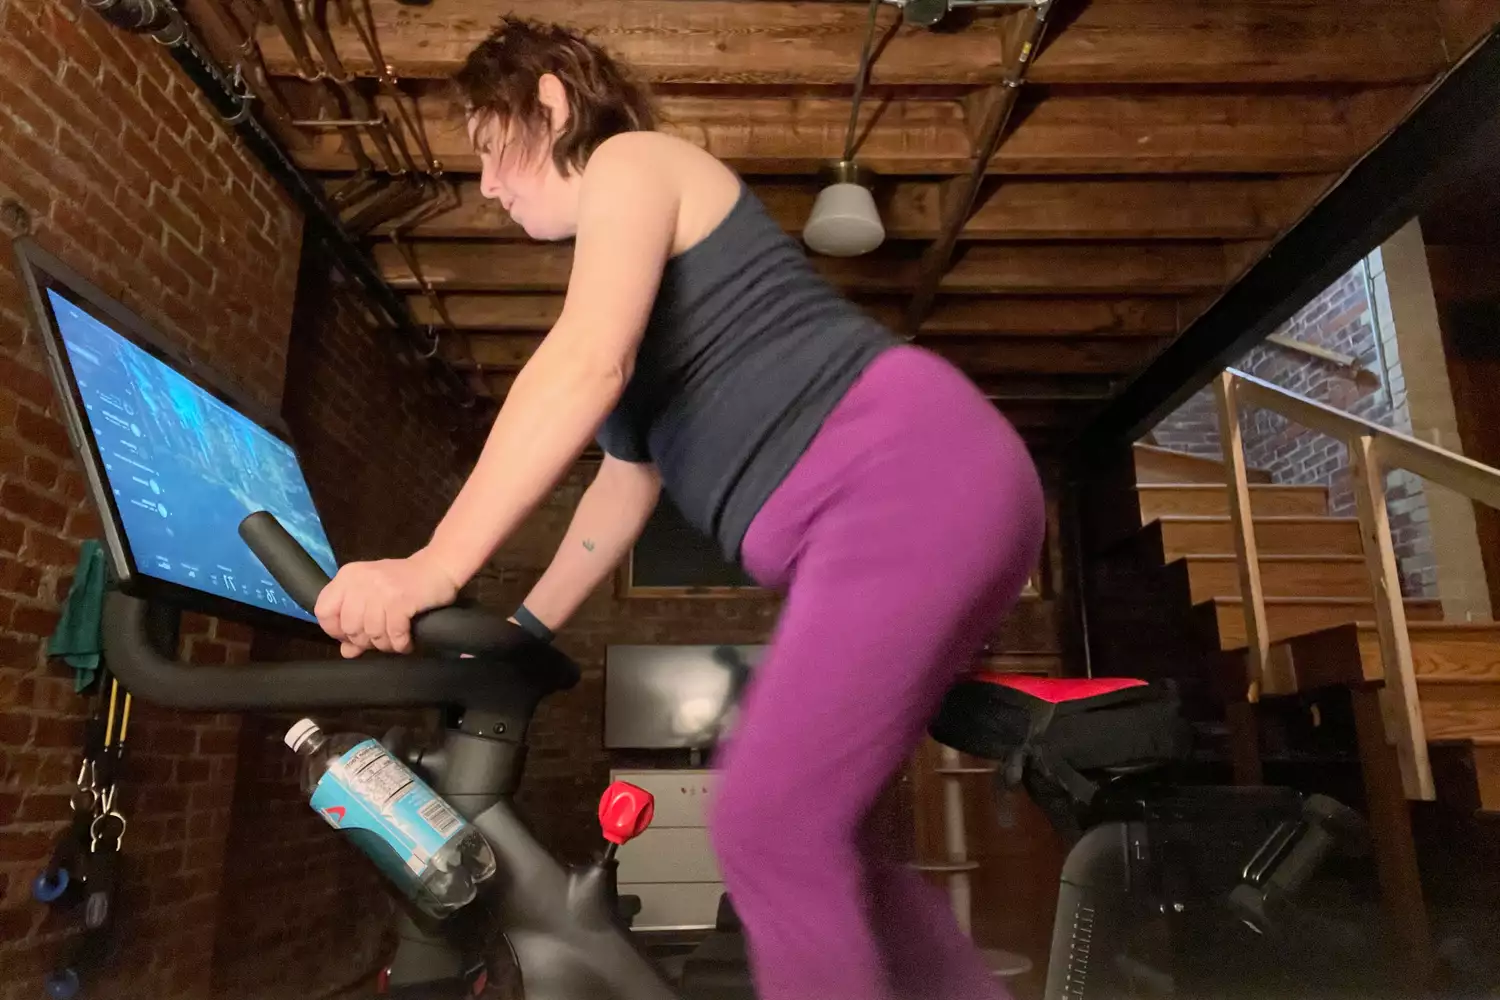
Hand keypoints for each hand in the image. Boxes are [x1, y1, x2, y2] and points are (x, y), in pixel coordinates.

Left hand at [314, 549, 458, 657]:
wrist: (439, 567)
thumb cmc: (405, 583)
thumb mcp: (375, 596)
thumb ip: (357, 621)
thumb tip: (347, 651)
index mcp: (348, 576)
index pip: (323, 610)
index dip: (336, 630)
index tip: (352, 636)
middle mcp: (360, 581)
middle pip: (349, 627)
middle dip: (365, 641)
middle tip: (381, 640)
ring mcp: (381, 589)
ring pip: (372, 633)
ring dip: (385, 645)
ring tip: (395, 642)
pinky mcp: (401, 599)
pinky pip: (393, 633)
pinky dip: (400, 644)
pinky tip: (406, 643)